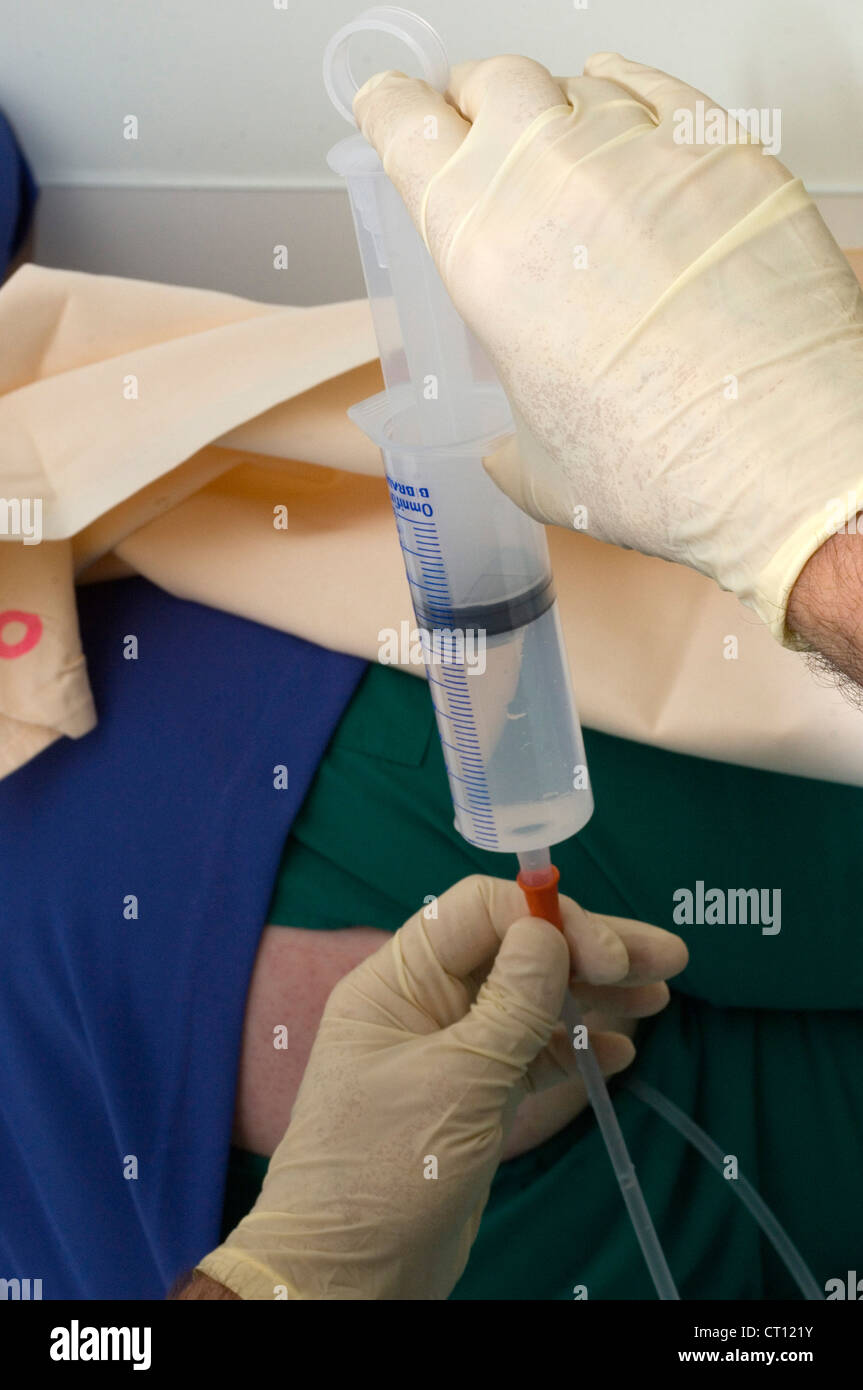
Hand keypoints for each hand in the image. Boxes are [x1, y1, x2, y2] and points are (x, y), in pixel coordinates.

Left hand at [197, 874, 685, 1298]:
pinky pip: (533, 1053)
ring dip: (595, 995)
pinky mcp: (475, 1096)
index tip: (609, 956)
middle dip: (590, 949)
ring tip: (661, 996)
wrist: (348, 1276)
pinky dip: (577, 1047)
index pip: (479, 913)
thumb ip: (510, 1006)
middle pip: (516, 951)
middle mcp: (426, 1003)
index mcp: (399, 981)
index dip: (549, 919)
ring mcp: (452, 1049)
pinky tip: (619, 1051)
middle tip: (667, 958)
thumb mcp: (456, 1082)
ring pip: (533, 1001)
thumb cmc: (382, 1171)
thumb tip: (549, 930)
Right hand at [354, 56, 862, 644]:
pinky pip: (660, 89)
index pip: (406, 127)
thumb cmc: (667, 470)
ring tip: (566, 156)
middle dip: (472, 102)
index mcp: (479, 248)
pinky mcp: (727, 150)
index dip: (390, 111)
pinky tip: (634, 130)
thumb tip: (504, 446)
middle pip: (491, 84)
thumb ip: (505, 440)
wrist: (786, 461)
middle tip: (477, 133)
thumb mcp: (543, 472)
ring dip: (557, 110)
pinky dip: (633, 97)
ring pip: (577, 82)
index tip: (389, 109)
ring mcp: (645, 150)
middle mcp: (553, 176)